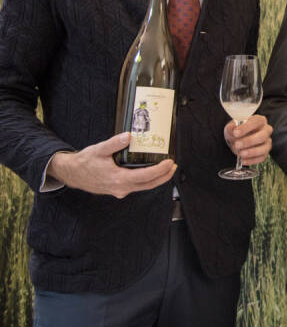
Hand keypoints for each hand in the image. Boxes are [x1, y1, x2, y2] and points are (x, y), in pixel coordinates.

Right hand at [47, 132, 175, 198]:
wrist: (72, 174)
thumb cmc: (85, 162)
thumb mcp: (99, 149)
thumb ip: (114, 143)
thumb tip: (128, 136)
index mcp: (118, 179)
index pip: (146, 176)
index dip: (160, 170)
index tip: (170, 162)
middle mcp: (121, 188)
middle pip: (149, 184)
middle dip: (164, 176)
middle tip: (174, 166)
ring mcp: (120, 190)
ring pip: (144, 187)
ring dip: (157, 179)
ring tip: (167, 168)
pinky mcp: (118, 189)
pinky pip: (137, 186)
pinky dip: (147, 179)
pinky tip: (151, 171)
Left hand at [223, 115, 272, 165]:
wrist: (237, 140)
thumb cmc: (237, 131)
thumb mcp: (232, 127)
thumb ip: (232, 127)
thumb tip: (233, 129)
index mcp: (259, 120)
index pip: (256, 122)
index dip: (246, 128)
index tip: (235, 133)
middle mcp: (266, 130)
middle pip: (262, 136)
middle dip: (249, 141)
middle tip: (237, 144)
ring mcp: (267, 142)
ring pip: (265, 148)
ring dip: (252, 152)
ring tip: (241, 154)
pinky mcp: (265, 153)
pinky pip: (262, 158)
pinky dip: (252, 160)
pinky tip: (243, 160)